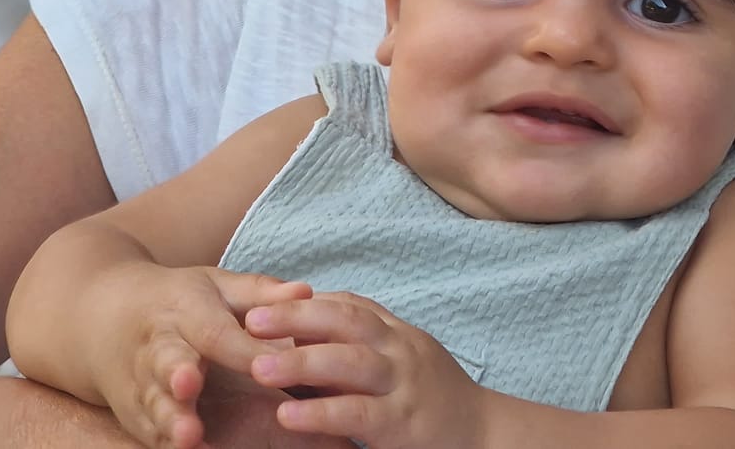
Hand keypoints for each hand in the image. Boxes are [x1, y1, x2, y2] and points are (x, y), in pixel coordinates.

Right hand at [94, 268, 319, 448]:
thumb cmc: (179, 301)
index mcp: (184, 308)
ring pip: (153, 402)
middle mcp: (158, 345)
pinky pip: (147, 431)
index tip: (266, 364)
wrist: (103, 319)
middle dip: (178, 374)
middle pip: (167, 360)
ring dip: (169, 419)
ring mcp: (141, 382)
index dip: (240, 348)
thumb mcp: (216, 286)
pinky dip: (163, 443)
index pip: (214, 329)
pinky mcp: (132, 413)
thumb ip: (260, 293)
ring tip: (188, 435)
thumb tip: (305, 290)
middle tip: (190, 385)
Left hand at [240, 293, 487, 448]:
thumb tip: (304, 330)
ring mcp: (403, 384)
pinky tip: (287, 414)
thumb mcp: (401, 360)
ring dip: (301, 361)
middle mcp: (399, 350)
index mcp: (394, 334)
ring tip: (258, 367)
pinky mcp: (402, 423)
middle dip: (296, 317)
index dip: (303, 301)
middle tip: (249, 321)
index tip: (260, 300)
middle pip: (345, 321)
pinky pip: (356, 414)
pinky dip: (320, 412)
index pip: (347, 304)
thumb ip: (361, 345)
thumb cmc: (432, 398)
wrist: (485, 434)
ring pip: (350, 362)